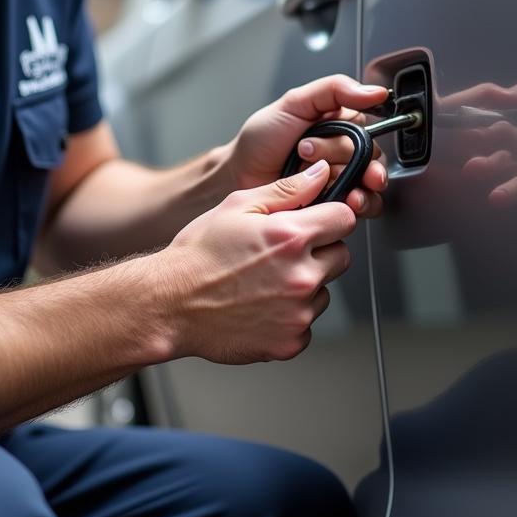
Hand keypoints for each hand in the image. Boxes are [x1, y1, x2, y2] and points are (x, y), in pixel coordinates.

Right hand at [162, 159, 356, 362]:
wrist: (171, 304)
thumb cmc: (199, 254)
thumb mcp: (238, 206)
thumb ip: (287, 189)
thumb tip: (320, 174)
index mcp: (291, 237)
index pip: (345, 218)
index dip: (330, 217)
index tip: (315, 222)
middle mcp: (301, 276)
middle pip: (341, 256)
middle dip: (320, 251)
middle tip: (282, 253)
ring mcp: (298, 313)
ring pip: (324, 291)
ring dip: (305, 284)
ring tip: (265, 281)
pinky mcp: (291, 342)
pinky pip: (308, 323)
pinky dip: (291, 315)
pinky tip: (262, 305)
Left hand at [226, 75, 389, 216]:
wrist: (239, 174)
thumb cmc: (262, 139)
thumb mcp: (294, 102)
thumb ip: (334, 90)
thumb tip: (373, 92)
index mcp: (340, 124)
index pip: (370, 128)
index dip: (358, 136)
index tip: (340, 136)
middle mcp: (345, 151)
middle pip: (370, 156)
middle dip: (341, 158)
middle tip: (309, 155)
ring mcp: (342, 178)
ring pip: (371, 183)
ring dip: (358, 185)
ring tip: (333, 183)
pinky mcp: (337, 203)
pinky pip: (364, 205)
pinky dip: (358, 204)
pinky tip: (343, 200)